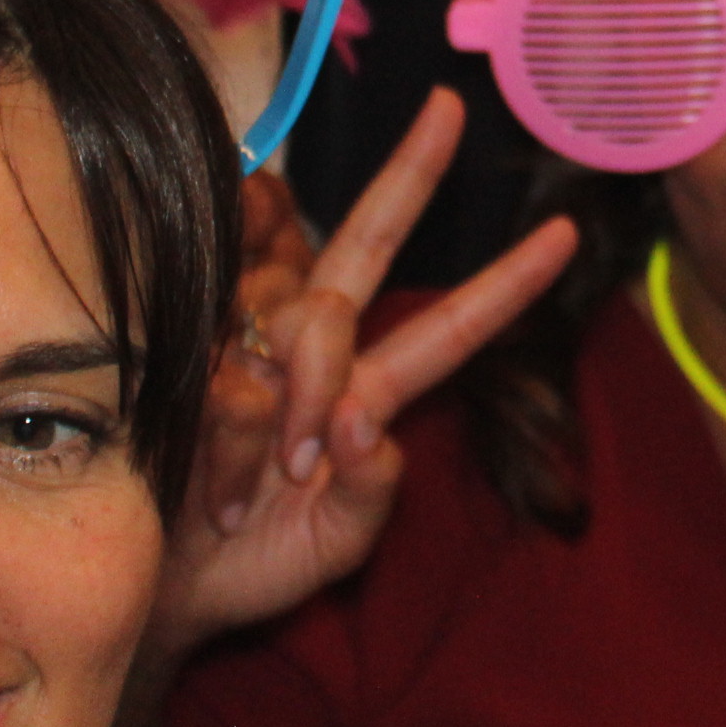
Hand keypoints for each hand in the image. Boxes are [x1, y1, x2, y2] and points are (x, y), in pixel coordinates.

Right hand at [149, 90, 573, 665]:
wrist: (159, 599)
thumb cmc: (254, 565)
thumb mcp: (336, 545)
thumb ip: (372, 491)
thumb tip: (360, 421)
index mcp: (362, 393)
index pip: (446, 327)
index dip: (503, 283)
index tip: (566, 230)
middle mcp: (309, 352)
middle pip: (367, 244)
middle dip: (415, 174)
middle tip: (443, 127)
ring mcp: (247, 345)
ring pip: (308, 319)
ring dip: (301, 405)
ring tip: (271, 485)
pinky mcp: (187, 360)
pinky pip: (237, 381)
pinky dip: (239, 444)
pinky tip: (223, 493)